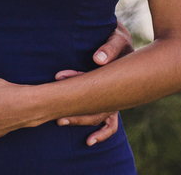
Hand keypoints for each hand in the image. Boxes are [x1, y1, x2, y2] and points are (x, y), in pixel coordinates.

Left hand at [54, 19, 134, 144]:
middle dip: (76, 111)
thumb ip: (109, 48)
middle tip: (57, 116)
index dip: (75, 79)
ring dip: (81, 120)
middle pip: (98, 107)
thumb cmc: (118, 39)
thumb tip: (98, 60)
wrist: (123, 42)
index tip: (58, 77)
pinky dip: (102, 133)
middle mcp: (115, 91)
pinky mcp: (111, 101)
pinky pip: (110, 124)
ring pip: (100, 116)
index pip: (94, 82)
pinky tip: (88, 141)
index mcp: (116, 77)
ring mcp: (113, 98)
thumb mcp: (117, 39)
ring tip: (61, 122)